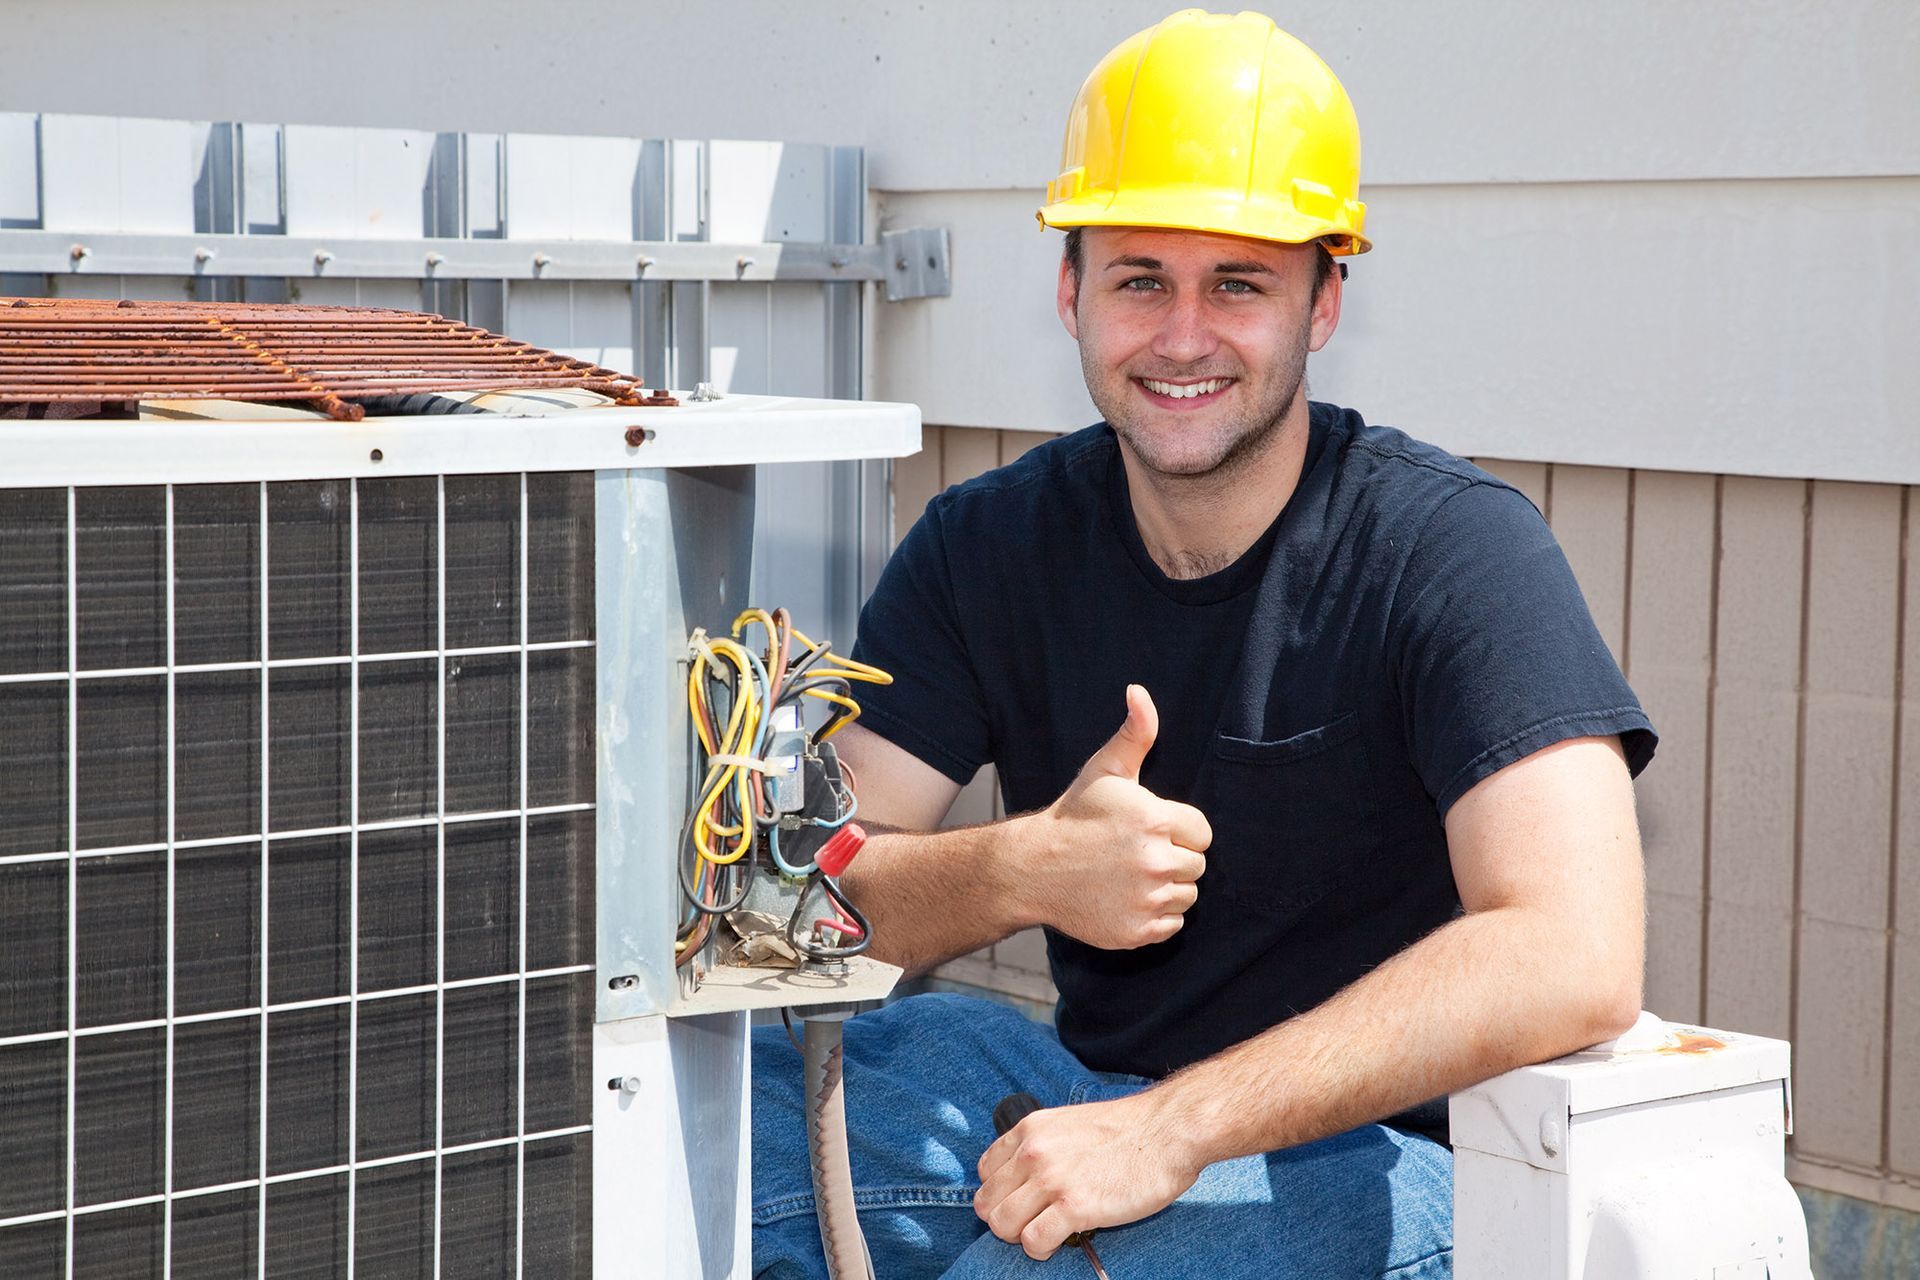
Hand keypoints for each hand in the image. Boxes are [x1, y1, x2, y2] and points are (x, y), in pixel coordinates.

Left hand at [974, 1092, 1202, 1259]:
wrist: (1167, 1131)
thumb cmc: (1129, 1130)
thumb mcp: (1071, 1123)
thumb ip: (1044, 1144)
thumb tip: (1028, 1175)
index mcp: (1031, 1129)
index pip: (985, 1172)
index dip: (1000, 1193)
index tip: (1020, 1202)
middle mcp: (1034, 1152)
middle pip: (988, 1202)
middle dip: (1006, 1220)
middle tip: (1032, 1223)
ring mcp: (1052, 1179)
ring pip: (1003, 1225)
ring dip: (1020, 1237)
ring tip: (1045, 1234)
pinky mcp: (1075, 1206)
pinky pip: (1033, 1241)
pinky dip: (1041, 1249)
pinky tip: (1060, 1241)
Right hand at [1018, 684, 1211, 948]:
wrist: (1032, 869)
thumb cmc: (1073, 817)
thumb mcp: (1104, 770)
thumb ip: (1135, 733)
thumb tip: (1139, 692)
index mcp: (1155, 820)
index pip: (1202, 833)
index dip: (1179, 830)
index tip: (1150, 830)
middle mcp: (1155, 862)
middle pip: (1197, 866)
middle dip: (1174, 858)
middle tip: (1136, 853)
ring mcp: (1146, 900)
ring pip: (1186, 897)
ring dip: (1166, 888)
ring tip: (1131, 875)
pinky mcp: (1137, 931)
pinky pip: (1172, 926)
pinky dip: (1155, 917)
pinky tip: (1127, 899)